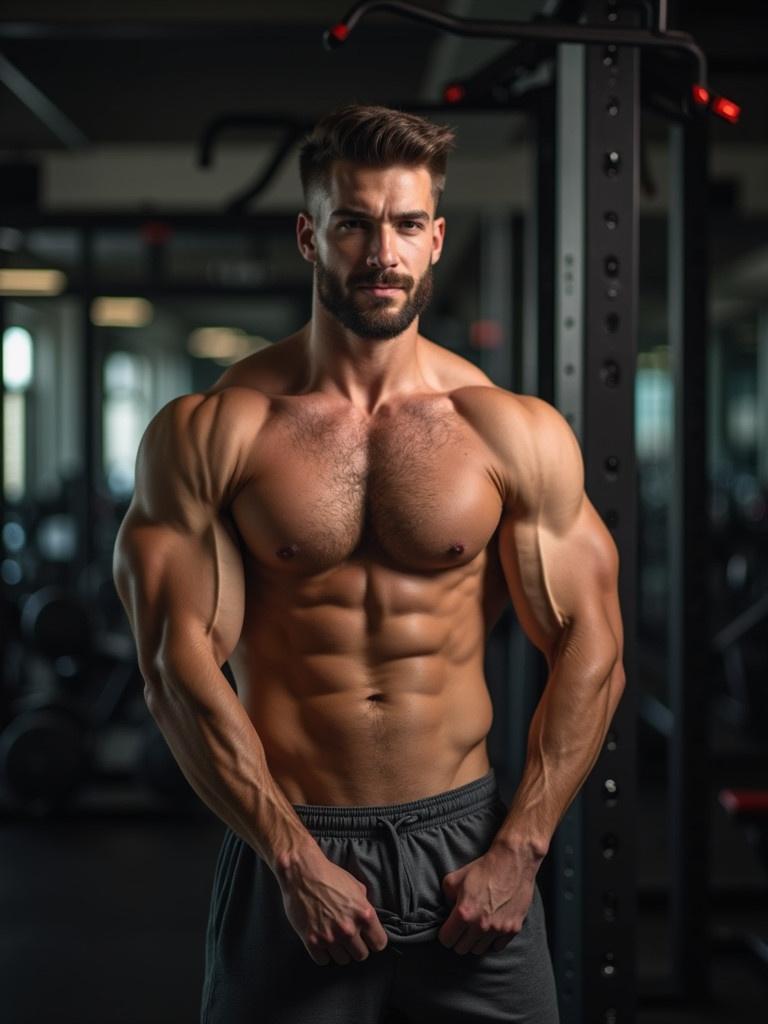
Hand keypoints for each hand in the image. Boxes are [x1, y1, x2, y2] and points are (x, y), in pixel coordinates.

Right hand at [278, 846, 388, 965]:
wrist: (302, 872)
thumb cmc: (330, 875)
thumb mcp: (356, 887)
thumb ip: (365, 907)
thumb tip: (369, 922)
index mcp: (364, 914)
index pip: (379, 944)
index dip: (373, 941)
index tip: (367, 938)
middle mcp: (349, 929)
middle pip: (361, 955)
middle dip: (356, 947)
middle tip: (348, 937)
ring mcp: (330, 937)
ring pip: (343, 960)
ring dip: (339, 951)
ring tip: (333, 937)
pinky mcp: (312, 942)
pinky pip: (323, 961)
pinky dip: (323, 953)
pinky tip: (321, 939)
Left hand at [438, 844, 537, 955]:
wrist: (512, 862)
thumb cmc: (483, 868)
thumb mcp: (454, 878)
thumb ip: (446, 898)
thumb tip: (447, 911)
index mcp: (464, 913)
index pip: (446, 940)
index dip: (445, 934)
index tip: (449, 928)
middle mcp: (481, 925)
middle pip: (462, 948)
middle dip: (459, 939)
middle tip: (462, 928)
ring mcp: (498, 929)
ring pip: (479, 950)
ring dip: (475, 941)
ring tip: (476, 927)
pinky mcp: (513, 929)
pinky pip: (497, 947)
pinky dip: (492, 941)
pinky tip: (490, 928)